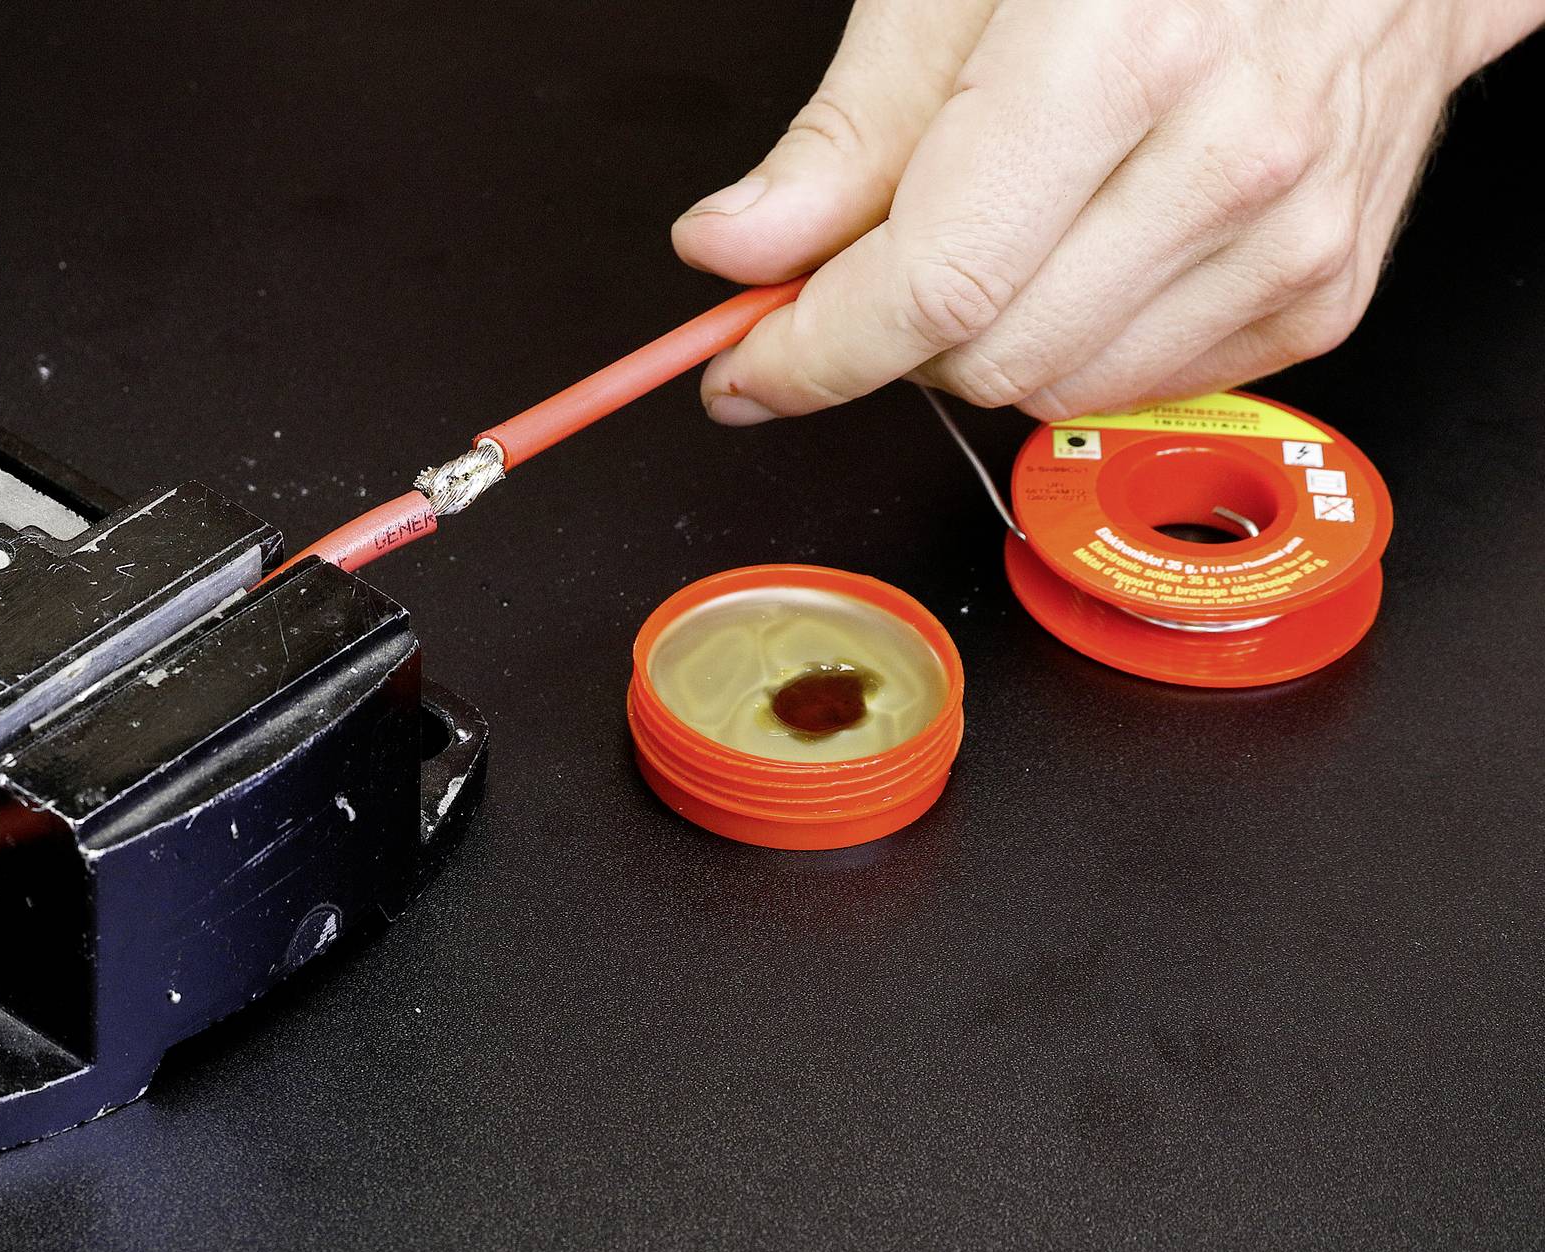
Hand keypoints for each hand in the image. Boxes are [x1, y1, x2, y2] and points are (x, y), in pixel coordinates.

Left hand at [670, 0, 1544, 422]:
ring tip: (991, 232)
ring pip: (1059, 388)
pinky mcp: (1322, 288)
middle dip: (891, 335)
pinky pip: (1146, 384)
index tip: (741, 366)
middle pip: (986, 355)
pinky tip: (1080, 251)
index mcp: (1128, 55)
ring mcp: (1291, 232)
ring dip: (984, 343)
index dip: (809, 350)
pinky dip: (1079, 344)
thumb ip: (850, 131)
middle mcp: (1230, 154)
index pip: (932, 284)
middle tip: (869, 261)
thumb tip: (738, 247)